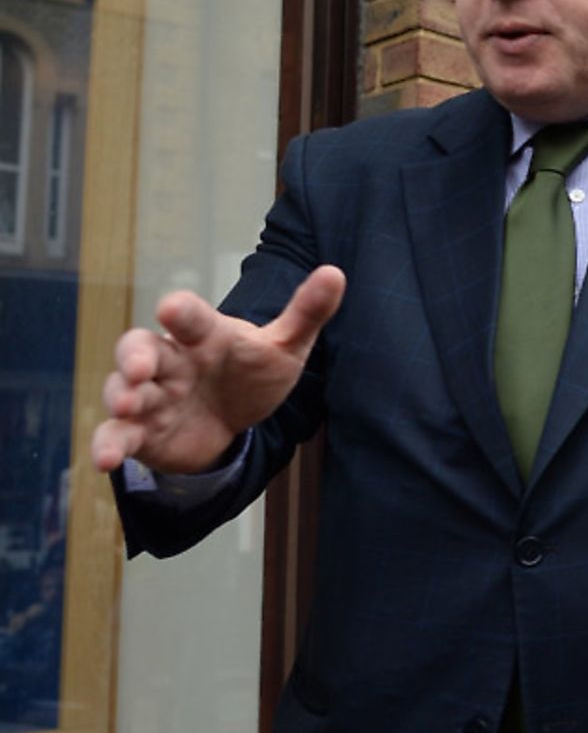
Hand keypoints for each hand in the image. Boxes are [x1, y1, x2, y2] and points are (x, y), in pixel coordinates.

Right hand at [91, 266, 345, 473]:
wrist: (232, 419)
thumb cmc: (252, 372)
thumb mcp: (285, 346)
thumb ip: (306, 312)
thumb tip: (335, 273)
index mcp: (204, 335)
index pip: (188, 316)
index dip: (180, 312)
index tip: (172, 309)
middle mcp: (170, 361)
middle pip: (141, 348)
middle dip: (134, 355)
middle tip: (138, 367)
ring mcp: (151, 395)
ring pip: (122, 390)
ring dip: (119, 395)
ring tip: (125, 404)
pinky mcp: (142, 430)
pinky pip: (119, 435)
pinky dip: (108, 444)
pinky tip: (106, 459)